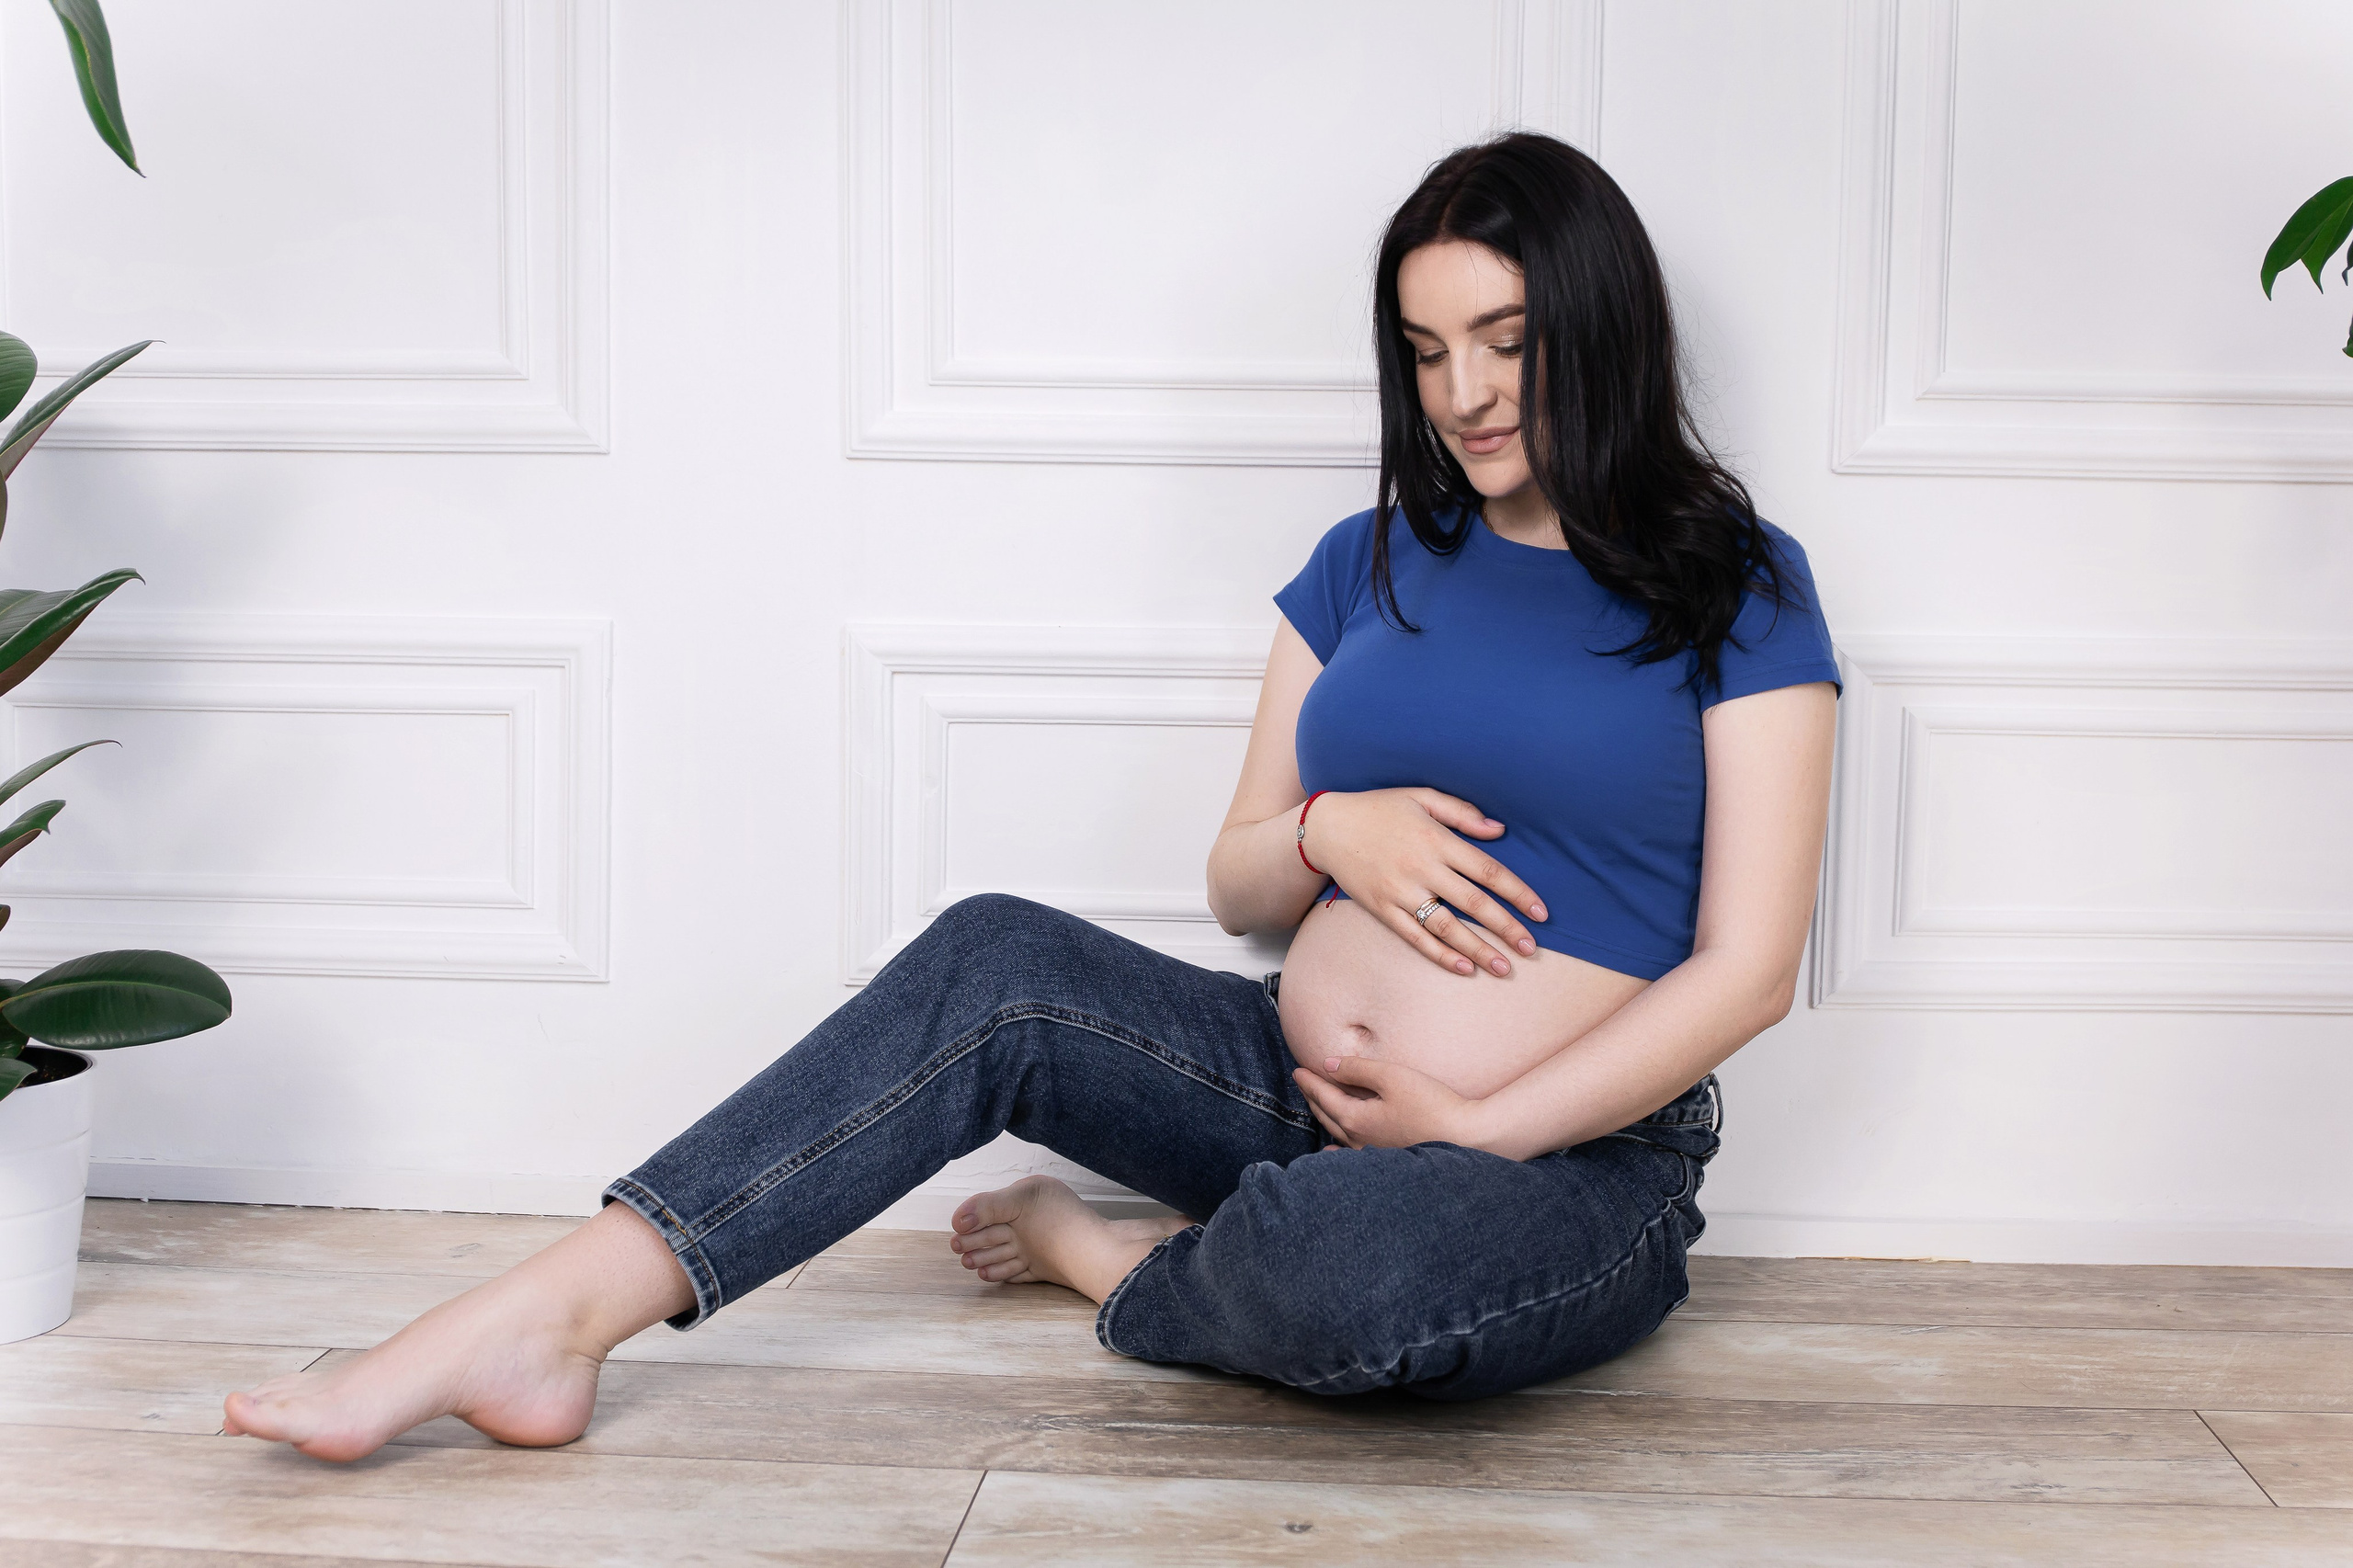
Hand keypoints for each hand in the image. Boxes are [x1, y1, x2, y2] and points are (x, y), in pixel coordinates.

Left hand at [1293, 1054, 1488, 1151]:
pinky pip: (1352, 1152)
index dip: (1310, 1081)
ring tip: (1315, 1107)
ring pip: (1338, 1133)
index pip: (1323, 1096)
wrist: (1465, 1138)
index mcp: (1355, 1118)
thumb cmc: (1430, 1104)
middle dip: (1313, 1097)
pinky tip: (1333, 1152)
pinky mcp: (1388, 1159)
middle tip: (1303, 1082)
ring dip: (1324, 1117)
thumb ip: (1357, 1069)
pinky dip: (1337, 1148)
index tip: (1297, 1070)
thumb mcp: (1391, 1076)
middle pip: (1327, 1115)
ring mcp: (1373, 1153)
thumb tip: (1327, 1065)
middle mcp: (1359, 1139)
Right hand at [1301, 787, 1547, 975]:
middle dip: (1506, 928)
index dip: (1518, 893)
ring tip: (1504, 967)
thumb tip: (1499, 831)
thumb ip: (1462, 812)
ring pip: (1447, 927)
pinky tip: (1463, 968)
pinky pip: (1415, 937)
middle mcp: (1421, 868)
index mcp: (1436, 839)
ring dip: (1478, 949)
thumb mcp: (1421, 797)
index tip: (1540, 913)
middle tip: (1530, 948)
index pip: (1487, 871)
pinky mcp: (1382, 909)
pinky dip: (1440, 955)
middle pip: (1473, 903)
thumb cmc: (1378, 808)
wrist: (1326, 828)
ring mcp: (1400, 892)